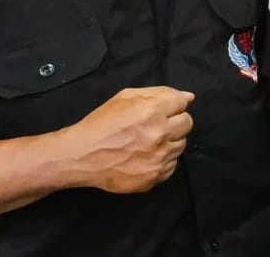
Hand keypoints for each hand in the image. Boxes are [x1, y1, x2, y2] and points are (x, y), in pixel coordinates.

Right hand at [65, 86, 194, 192]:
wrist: (80, 156)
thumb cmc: (101, 124)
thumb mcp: (125, 98)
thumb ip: (160, 93)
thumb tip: (189, 97)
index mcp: (152, 111)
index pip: (182, 103)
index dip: (172, 105)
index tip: (161, 111)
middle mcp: (159, 134)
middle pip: (187, 123)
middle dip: (174, 122)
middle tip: (154, 126)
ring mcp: (158, 158)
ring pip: (181, 145)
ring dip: (169, 142)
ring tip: (147, 142)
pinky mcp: (154, 176)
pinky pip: (172, 165)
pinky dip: (162, 160)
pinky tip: (144, 157)